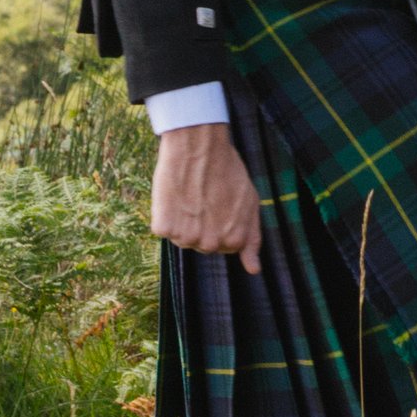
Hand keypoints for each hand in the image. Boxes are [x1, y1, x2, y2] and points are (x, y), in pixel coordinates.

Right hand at [151, 121, 262, 269]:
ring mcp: (186, 237)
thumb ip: (252, 239)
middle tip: (204, 198)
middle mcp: (210, 244)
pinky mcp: (164, 227)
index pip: (223, 246)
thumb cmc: (227, 171)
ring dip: (182, 221)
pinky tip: (175, 196)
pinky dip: (165, 214)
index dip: (220, 222)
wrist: (199, 146)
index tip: (219, 203)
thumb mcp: (250, 203)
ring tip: (190, 195)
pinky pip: (162, 229)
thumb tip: (254, 270)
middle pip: (201, 244)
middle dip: (202, 225)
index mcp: (233, 241)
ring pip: (181, 238)